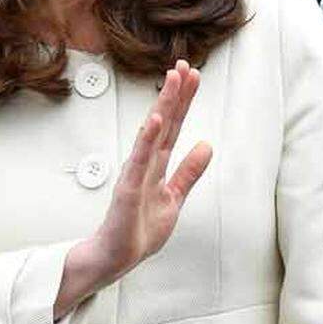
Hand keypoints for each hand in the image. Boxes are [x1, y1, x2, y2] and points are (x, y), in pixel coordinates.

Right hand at [90, 61, 211, 286]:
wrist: (116, 258)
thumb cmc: (139, 230)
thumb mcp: (173, 198)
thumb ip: (189, 172)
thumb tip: (207, 145)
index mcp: (157, 166)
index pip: (173, 127)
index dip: (184, 102)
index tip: (193, 75)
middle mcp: (145, 164)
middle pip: (164, 123)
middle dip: (175, 94)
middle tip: (185, 65)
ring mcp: (135, 175)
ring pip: (152, 134)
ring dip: (163, 106)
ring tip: (173, 79)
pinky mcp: (128, 191)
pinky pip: (139, 161)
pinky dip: (146, 140)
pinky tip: (155, 119)